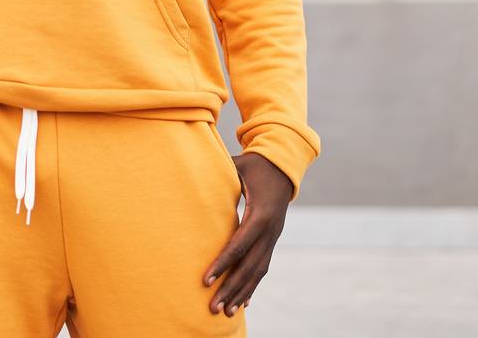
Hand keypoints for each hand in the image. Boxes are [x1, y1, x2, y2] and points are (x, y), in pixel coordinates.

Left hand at [202, 153, 291, 315]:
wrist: (284, 167)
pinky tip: (243, 303)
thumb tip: (193, 170)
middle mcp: (270, 231)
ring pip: (258, 272)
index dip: (223, 264)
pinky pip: (262, 267)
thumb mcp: (239, 165)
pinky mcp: (272, 241)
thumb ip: (220, 172)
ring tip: (225, 313)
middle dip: (230, 288)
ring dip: (242, 293)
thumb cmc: (256, 164)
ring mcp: (273, 238)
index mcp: (260, 214)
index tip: (206, 281)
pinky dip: (252, 286)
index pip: (239, 245)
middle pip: (249, 266)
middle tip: (212, 308)